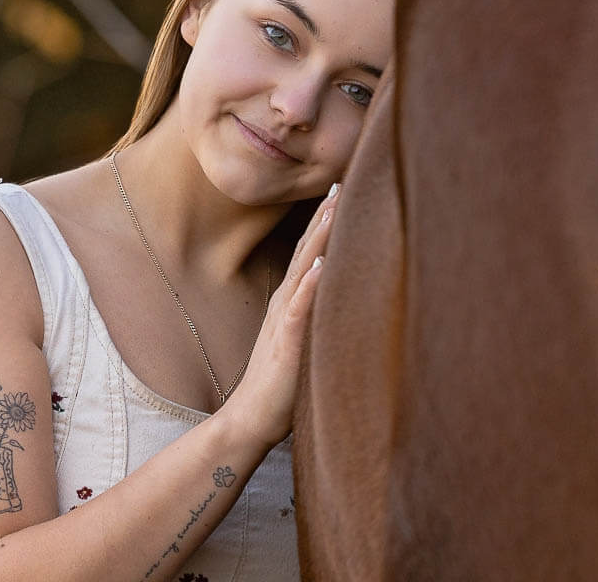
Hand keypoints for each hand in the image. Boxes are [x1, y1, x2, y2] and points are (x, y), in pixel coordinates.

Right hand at [218, 182, 339, 448]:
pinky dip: (310, 285)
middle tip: (344, 179)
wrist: (251, 417)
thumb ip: (318, 316)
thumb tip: (342, 296)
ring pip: (305, 268)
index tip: (345, 189)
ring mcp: (285, 318)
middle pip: (309, 249)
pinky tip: (320, 266)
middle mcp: (287, 301)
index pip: (312, 252)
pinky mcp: (287, 341)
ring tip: (335, 206)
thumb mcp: (304, 340)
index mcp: (292, 300)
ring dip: (320, 237)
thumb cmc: (281, 383)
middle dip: (326, 215)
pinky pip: (299, 308)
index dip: (327, 221)